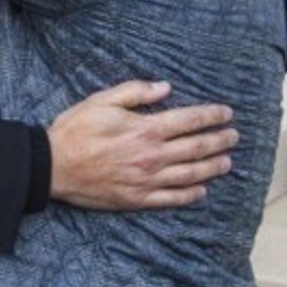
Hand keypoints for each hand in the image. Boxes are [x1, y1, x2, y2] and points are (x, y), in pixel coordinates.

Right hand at [47, 80, 236, 209]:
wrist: (52, 166)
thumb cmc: (75, 130)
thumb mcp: (102, 100)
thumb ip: (135, 92)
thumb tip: (165, 88)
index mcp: (145, 128)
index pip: (190, 120)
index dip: (212, 116)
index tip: (227, 113)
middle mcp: (152, 156)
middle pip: (197, 147)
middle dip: (219, 140)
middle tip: (234, 136)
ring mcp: (146, 180)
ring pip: (190, 174)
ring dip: (212, 167)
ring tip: (227, 162)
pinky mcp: (137, 199)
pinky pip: (171, 198)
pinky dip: (190, 195)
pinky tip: (202, 190)